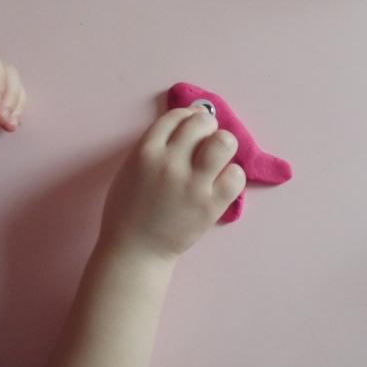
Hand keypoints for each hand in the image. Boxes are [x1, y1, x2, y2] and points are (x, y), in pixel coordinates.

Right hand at [101, 105, 245, 259]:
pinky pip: (236, 176)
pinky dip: (232, 174)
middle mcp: (170, 164)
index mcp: (145, 151)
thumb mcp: (132, 166)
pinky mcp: (210, 206)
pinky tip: (221, 180)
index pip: (177, 116)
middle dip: (207, 127)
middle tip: (206, 142)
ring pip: (224, 143)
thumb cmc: (129, 208)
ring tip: (217, 158)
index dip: (189, 116)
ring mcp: (192, 185)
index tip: (194, 125)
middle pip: (202, 123)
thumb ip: (157, 142)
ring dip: (223, 145)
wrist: (135, 250)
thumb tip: (193, 117)